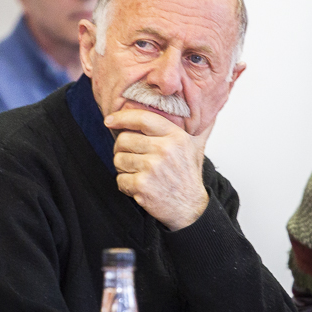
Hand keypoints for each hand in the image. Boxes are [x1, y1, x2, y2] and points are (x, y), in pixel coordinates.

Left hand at [105, 109, 209, 230]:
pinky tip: (139, 186)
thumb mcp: (194, 146)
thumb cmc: (187, 175)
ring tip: (138, 173)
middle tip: (132, 157)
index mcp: (175, 136)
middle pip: (124, 139)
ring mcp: (153, 168)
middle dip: (121, 149)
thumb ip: (195, 125)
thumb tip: (201, 103)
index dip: (121, 118)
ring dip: (123, 168)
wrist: (190, 208)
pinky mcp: (143, 186)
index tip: (109, 121)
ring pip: (119, 159)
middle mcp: (165, 149)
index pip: (142, 119)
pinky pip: (119, 179)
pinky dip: (125, 185)